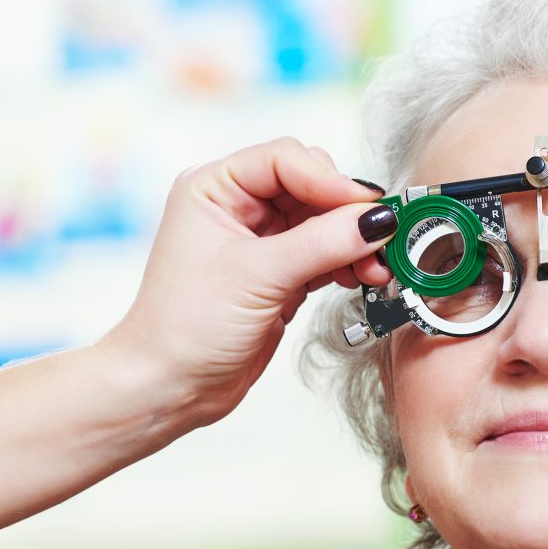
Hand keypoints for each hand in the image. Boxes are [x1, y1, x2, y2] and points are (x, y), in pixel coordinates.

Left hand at [97, 137, 393, 431]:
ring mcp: (258, 241)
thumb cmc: (184, 328)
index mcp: (213, 188)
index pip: (285, 160)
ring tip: (375, 268)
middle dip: (347, 213)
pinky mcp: (276, 274)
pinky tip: (361, 277)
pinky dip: (346, 263)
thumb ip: (321, 243)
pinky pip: (324, 254)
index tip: (367, 208)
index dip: (329, 180)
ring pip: (323, 222)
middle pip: (311, 186)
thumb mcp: (257, 276)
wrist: (170, 388)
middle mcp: (235, 207)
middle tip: (378, 240)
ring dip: (353, 242)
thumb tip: (377, 219)